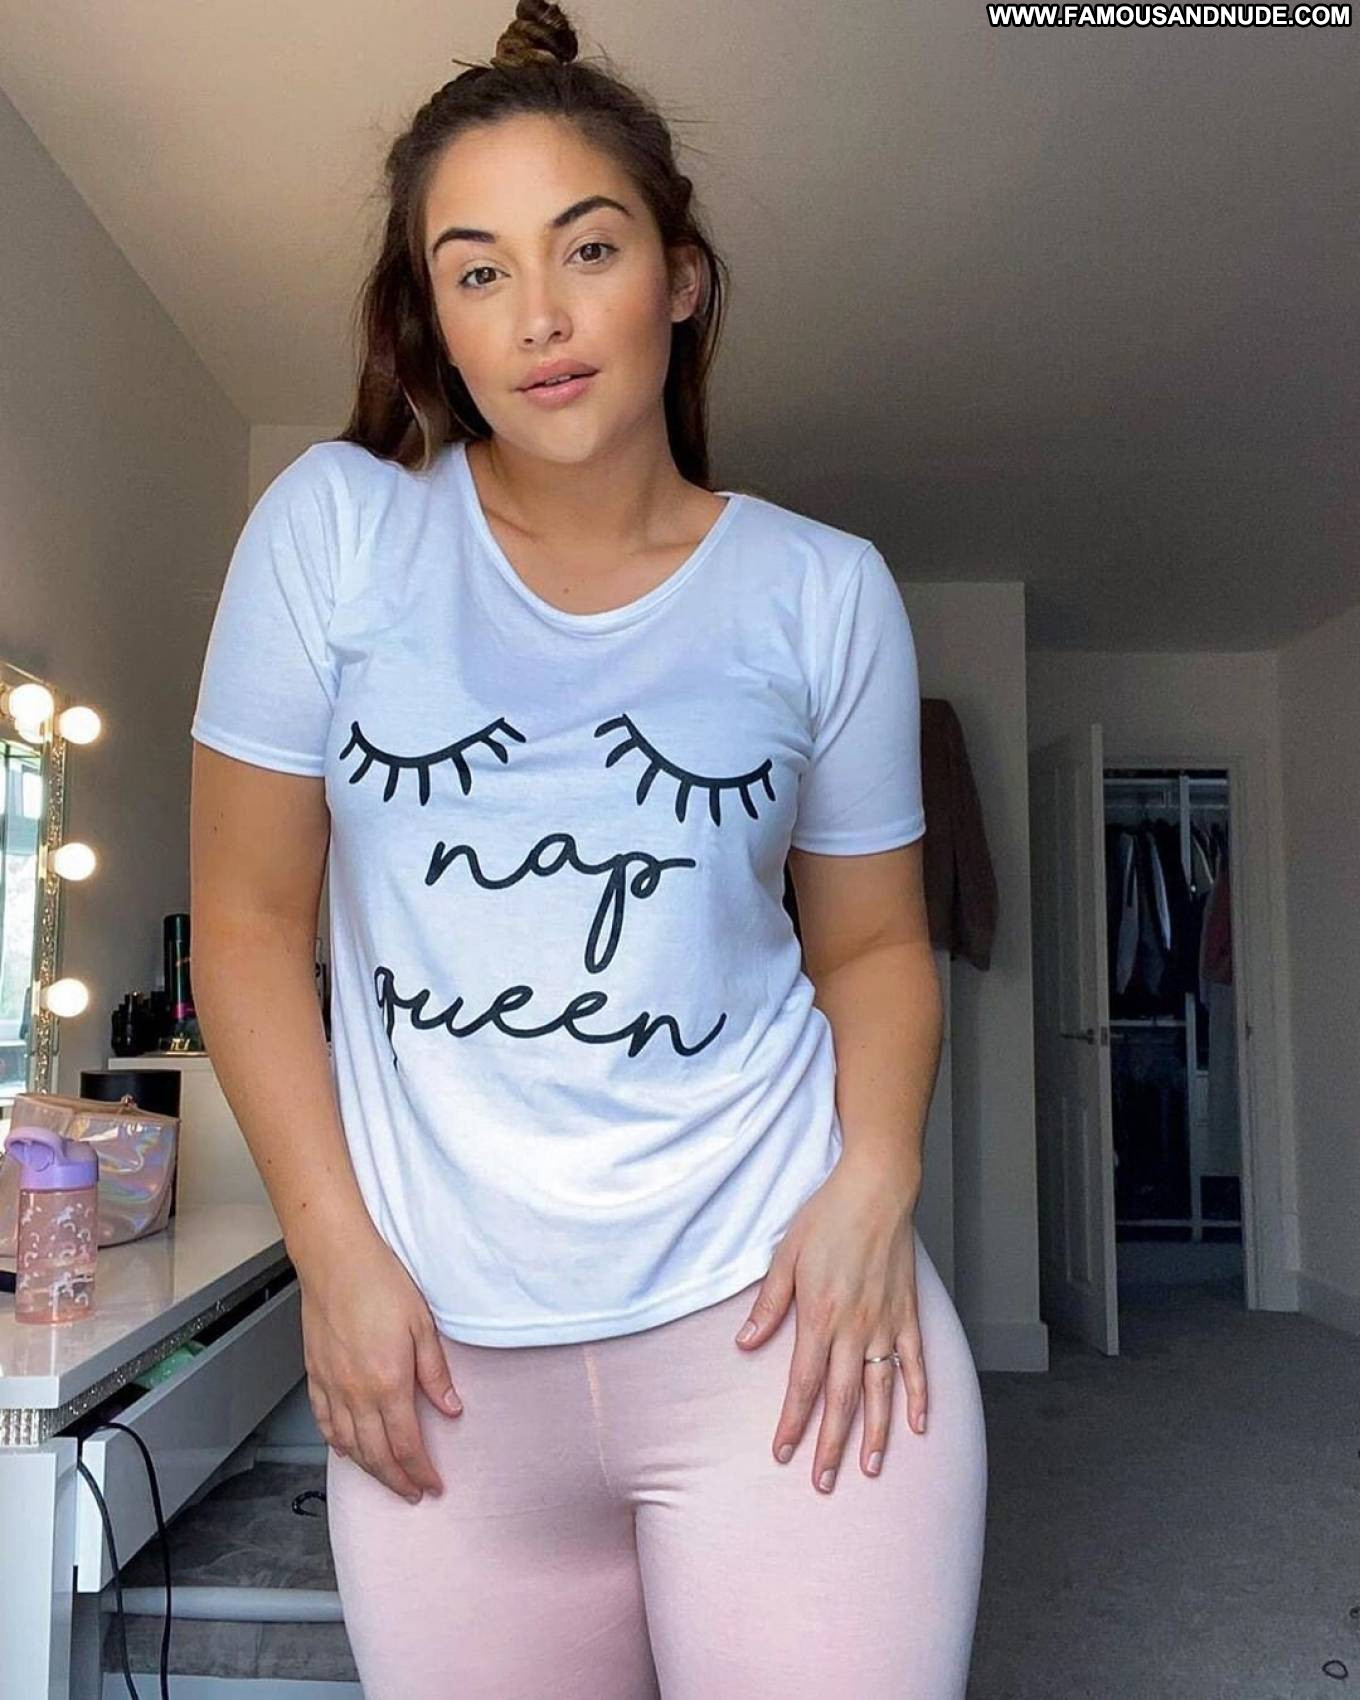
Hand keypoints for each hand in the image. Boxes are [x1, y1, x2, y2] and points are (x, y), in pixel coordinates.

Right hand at [296, 1227, 463, 1504]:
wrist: (336, 1261)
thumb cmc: (382, 1285)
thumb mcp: (423, 1326)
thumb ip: (435, 1373)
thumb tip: (452, 1409)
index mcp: (388, 1383)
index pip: (406, 1445)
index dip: (420, 1471)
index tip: (433, 1485)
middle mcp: (356, 1394)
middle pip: (376, 1454)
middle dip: (396, 1480)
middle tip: (413, 1493)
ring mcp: (331, 1386)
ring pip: (349, 1445)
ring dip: (369, 1469)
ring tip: (386, 1479)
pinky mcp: (315, 1375)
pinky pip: (324, 1422)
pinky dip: (337, 1443)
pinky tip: (346, 1450)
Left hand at [732, 1156, 925, 1493]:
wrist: (876, 1188)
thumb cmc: (826, 1216)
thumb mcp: (784, 1255)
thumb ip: (768, 1305)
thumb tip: (744, 1344)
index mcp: (819, 1315)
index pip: (802, 1384)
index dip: (793, 1423)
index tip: (783, 1453)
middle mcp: (854, 1328)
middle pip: (842, 1400)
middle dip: (832, 1445)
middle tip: (824, 1482)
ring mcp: (886, 1323)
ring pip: (881, 1391)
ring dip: (876, 1434)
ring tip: (869, 1469)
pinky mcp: (908, 1313)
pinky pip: (916, 1363)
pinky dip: (920, 1395)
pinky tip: (919, 1425)